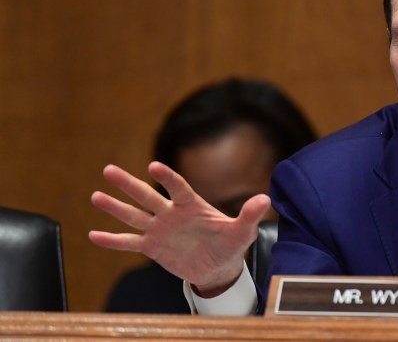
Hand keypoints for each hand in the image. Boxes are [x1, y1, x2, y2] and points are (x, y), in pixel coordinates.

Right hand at [89, 162, 270, 296]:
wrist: (218, 267)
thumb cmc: (232, 244)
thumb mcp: (243, 231)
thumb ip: (250, 214)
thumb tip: (265, 198)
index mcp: (192, 205)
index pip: (178, 187)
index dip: (167, 178)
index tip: (153, 166)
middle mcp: (172, 213)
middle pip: (147, 196)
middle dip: (128, 185)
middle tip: (108, 170)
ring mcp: (160, 229)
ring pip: (133, 216)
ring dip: (115, 208)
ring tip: (95, 196)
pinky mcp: (152, 247)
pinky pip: (129, 243)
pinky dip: (113, 241)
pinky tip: (93, 235)